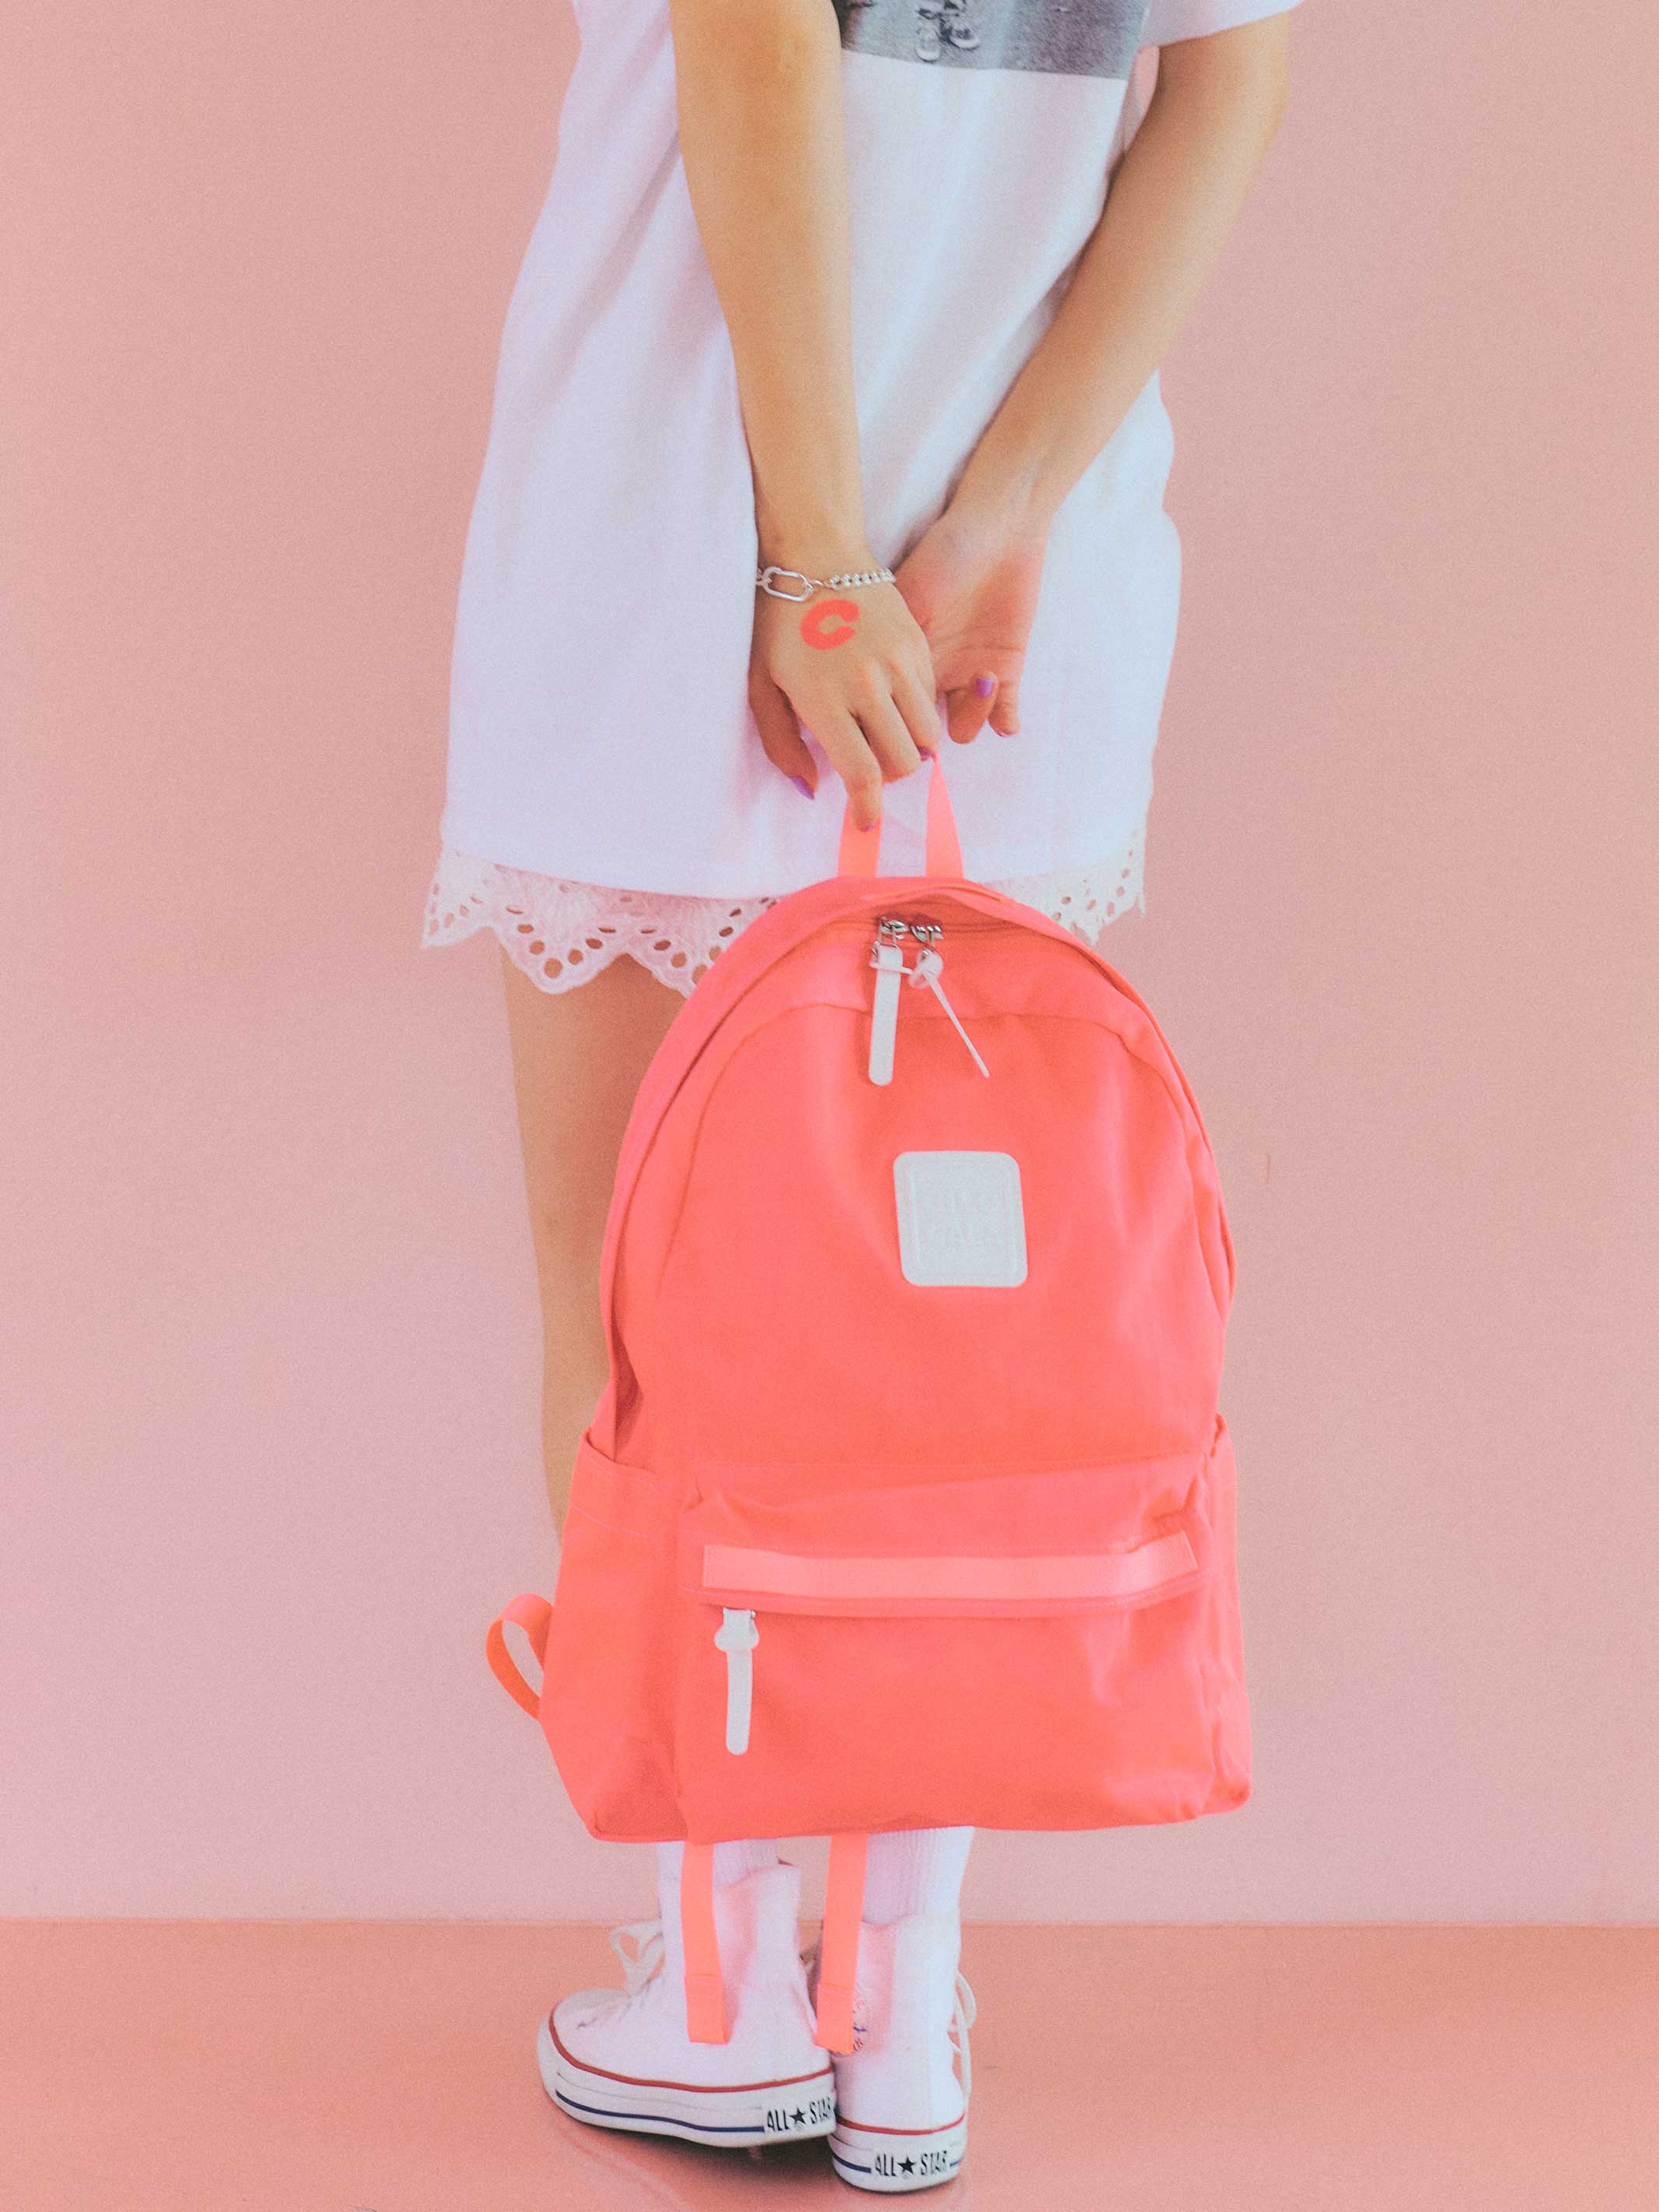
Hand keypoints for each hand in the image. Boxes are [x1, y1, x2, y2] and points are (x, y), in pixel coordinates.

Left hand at [749, 568, 941, 829]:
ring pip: (927, 735)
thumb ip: (782, 743)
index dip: (868, 808)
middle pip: (903, 762)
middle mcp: (868, 685)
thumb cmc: (780, 624)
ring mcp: (897, 663)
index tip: (865, 822)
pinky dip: (915, 712)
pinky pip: (929, 698)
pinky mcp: (917, 644)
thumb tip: (813, 790)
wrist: (816, 553)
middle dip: (889, 778)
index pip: (863, 774)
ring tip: (886, 735)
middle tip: (871, 767)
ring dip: (910, 748)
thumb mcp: (763, 686)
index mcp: (826, 700)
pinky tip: (891, 698)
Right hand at [892, 502, 1047, 742]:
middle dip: (930, 734)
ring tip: (984, 679)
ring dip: (973, 716)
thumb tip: (858, 702)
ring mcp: (969, 675)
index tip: (900, 729)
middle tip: (947, 703)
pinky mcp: (1007, 669)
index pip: (892, 714)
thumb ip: (886, 653)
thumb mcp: (906, 601)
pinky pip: (1005, 717)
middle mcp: (934, 675)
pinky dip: (1004, 724)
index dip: (892, 731)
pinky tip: (1007, 720)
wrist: (995, 527)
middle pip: (925, 731)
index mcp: (904, 663)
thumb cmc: (941, 556)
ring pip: (964, 727)